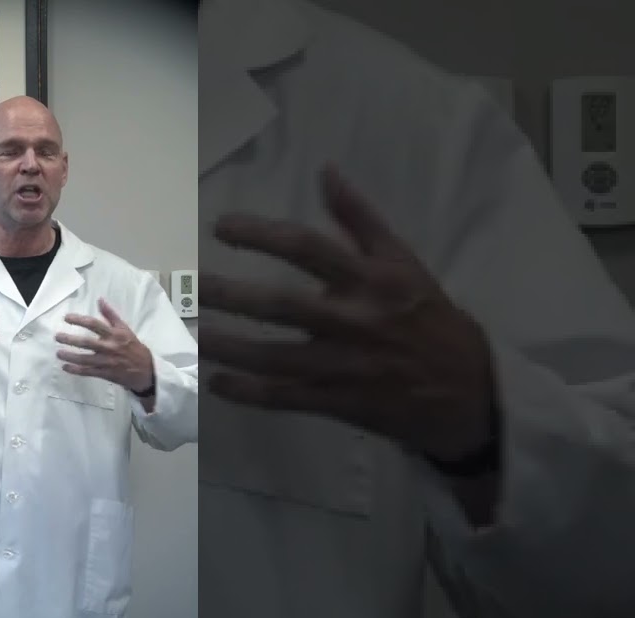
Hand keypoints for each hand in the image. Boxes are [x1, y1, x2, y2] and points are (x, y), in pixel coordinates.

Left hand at [56, 299, 154, 392]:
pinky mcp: (105, 373)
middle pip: (86, 342)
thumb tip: (100, 300)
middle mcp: (109, 347)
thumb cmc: (133, 346)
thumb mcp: (124, 328)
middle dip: (70, 339)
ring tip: (58, 353)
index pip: (94, 324)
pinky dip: (76, 370)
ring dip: (70, 356)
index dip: (79, 320)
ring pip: (85, 359)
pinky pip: (88, 372)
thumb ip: (111, 315)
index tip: (66, 318)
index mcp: (114, 334)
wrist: (145, 370)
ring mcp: (107, 361)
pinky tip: (65, 367)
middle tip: (57, 336)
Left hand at [199, 164, 496, 462]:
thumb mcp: (404, 261)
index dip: (262, 235)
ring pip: (274, 357)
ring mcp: (345, 365)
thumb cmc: (429, 317)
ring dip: (229, 347)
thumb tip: (326, 172)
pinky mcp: (339, 402)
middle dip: (231, 294)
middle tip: (191, 284)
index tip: (221, 226)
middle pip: (282, 305)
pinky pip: (285, 398)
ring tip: (191, 334)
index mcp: (372, 279)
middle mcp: (355, 320)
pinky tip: (216, 381)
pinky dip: (249, 392)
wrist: (469, 391)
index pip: (308, 249)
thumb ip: (360, 219)